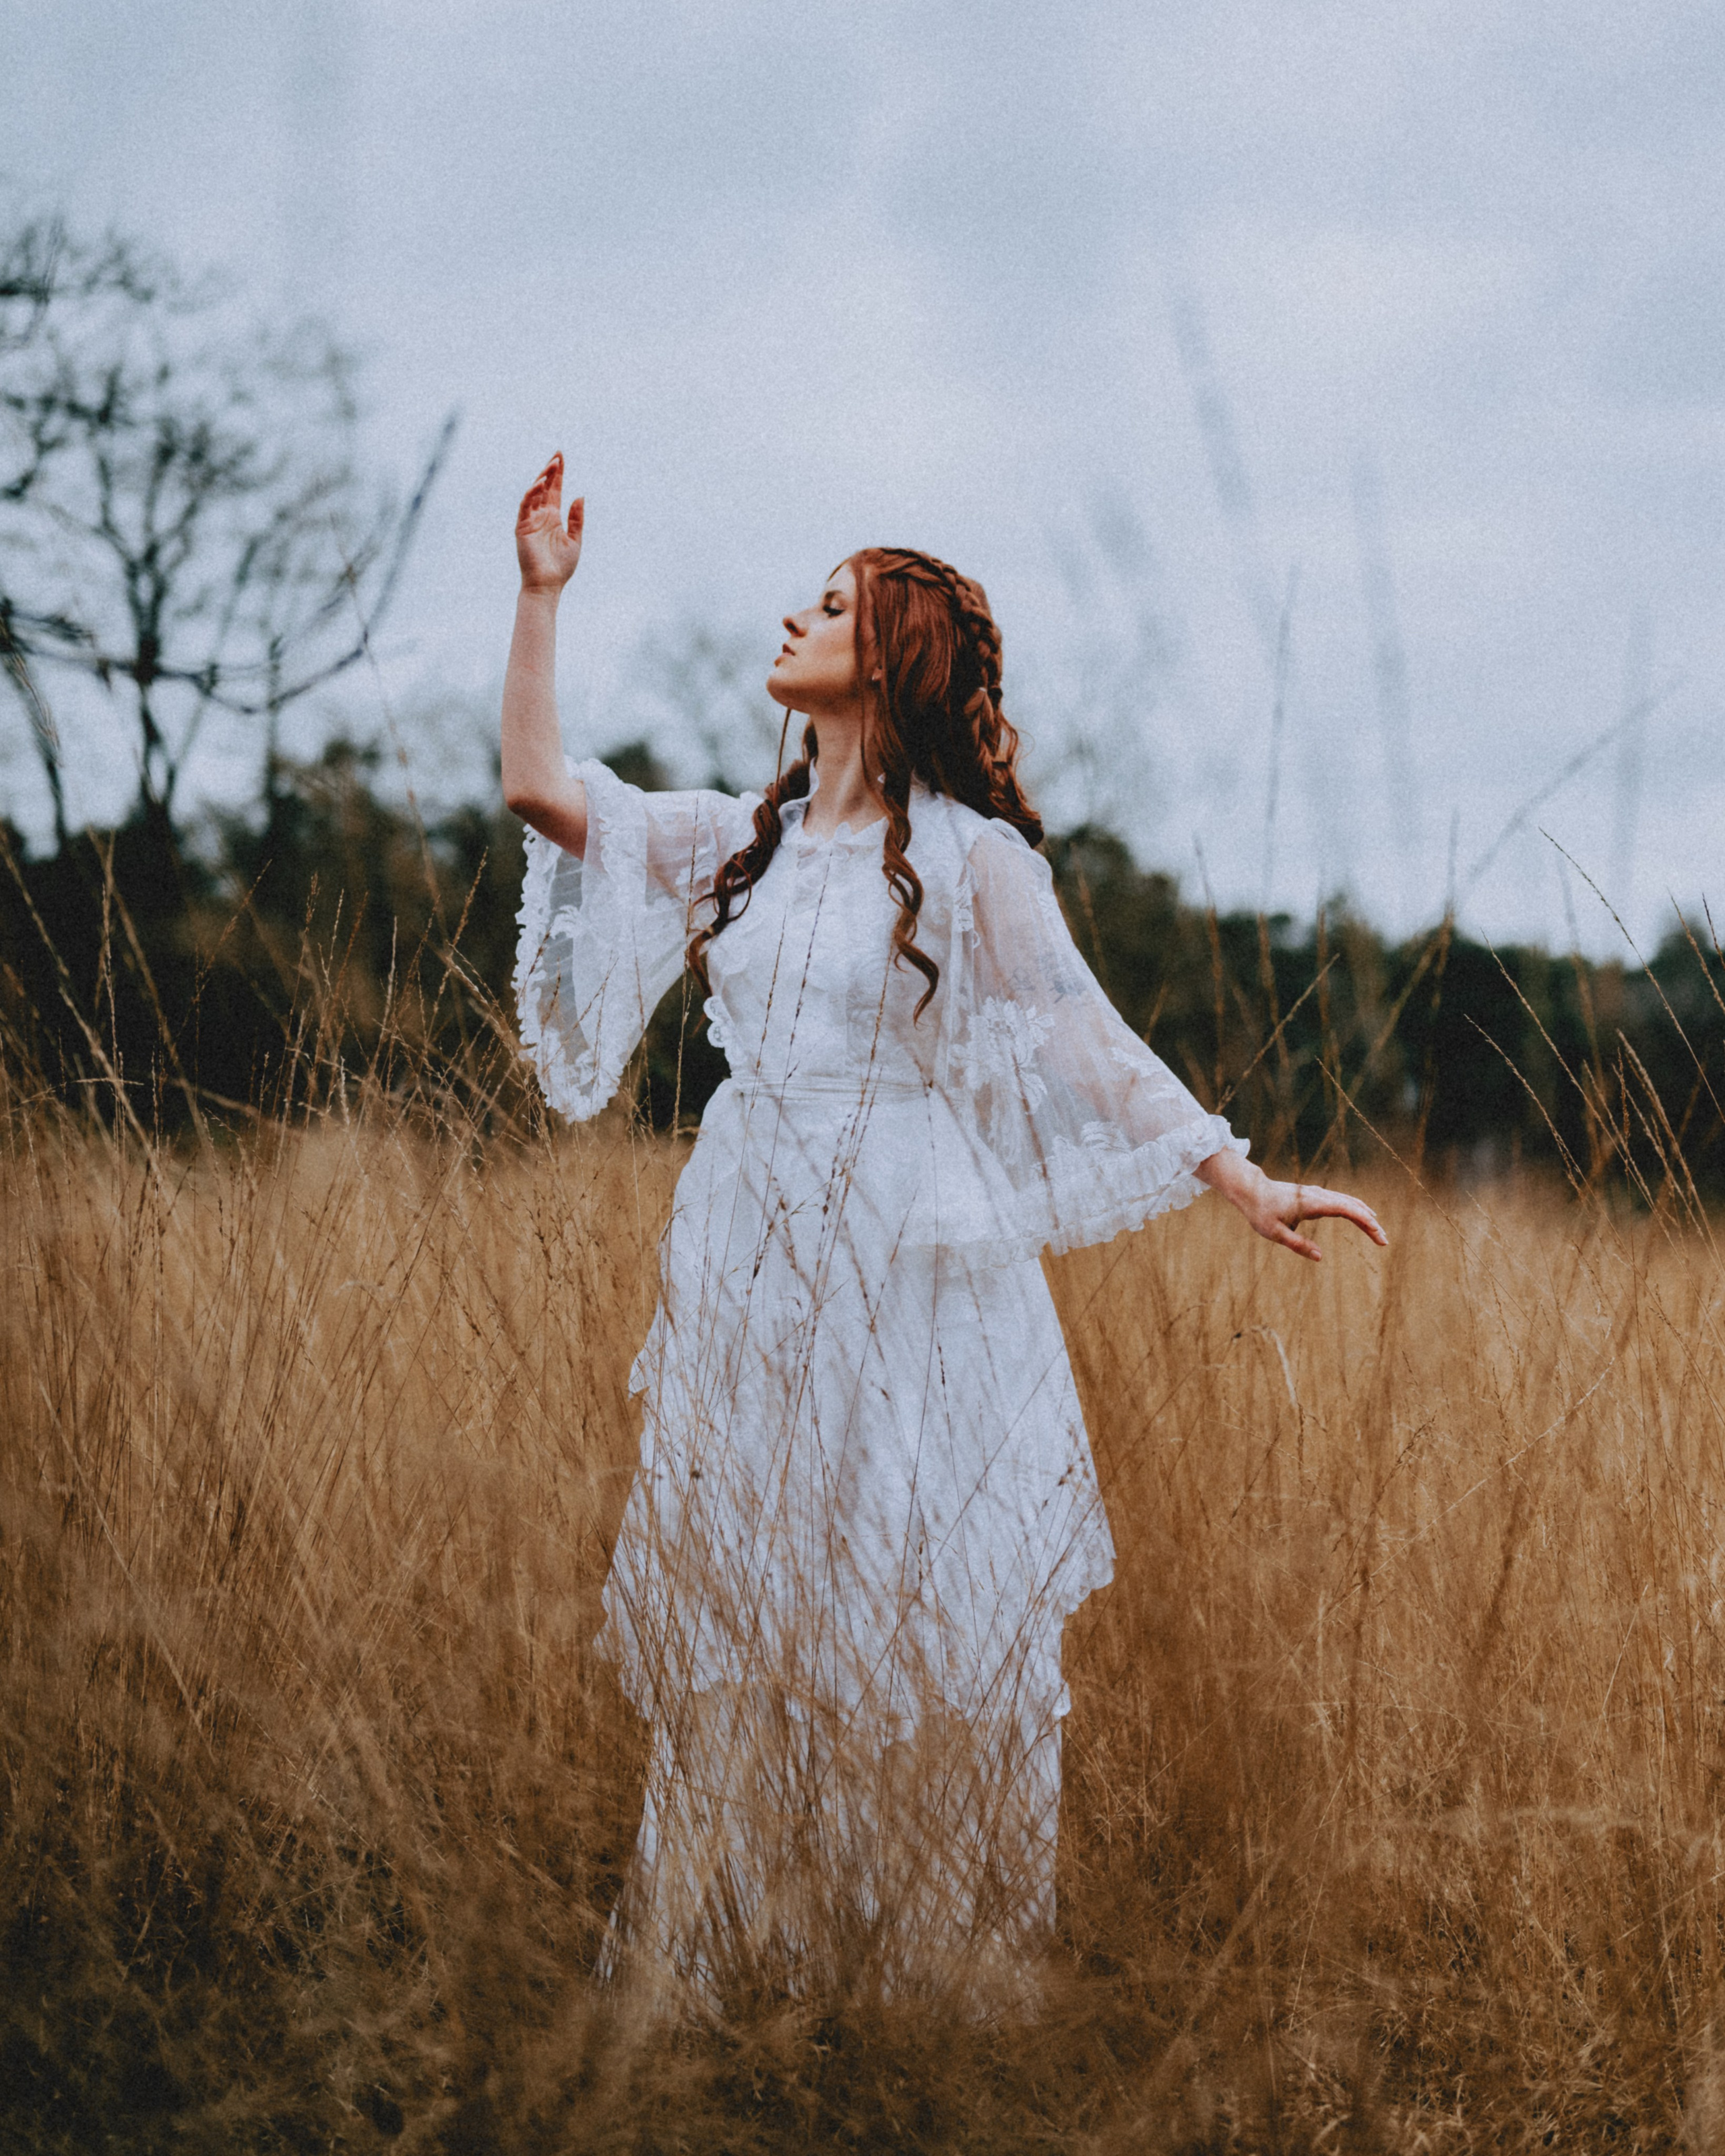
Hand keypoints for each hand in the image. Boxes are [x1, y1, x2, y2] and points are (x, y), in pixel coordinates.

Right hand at [516, 452, 583, 594]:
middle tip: (558, 455)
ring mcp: (530, 520)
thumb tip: (580, 496)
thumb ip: (576, 519)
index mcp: (553, 518)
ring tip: (553, 466)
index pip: (555, 490)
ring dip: (542, 478)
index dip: (558, 474)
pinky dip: (531, 494)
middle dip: (550, 470)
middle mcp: (541, 516)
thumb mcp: (575, 540)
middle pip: (544, 487)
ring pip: (534, 493)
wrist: (547, 584)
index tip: (561, 457)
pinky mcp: (522, 526)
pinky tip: (540, 484)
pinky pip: (525, 505)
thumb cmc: (561, 567)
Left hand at [1197, 1149, 1386, 1261]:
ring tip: (1378, 1231)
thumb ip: (1297, 1244)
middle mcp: (1318, 1195)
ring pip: (1348, 1201)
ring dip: (1365, 1215)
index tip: (1379, 1235)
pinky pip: (1341, 1200)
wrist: (1251, 1190)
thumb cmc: (1260, 1212)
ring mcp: (1317, 1193)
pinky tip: (1361, 1216)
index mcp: (1312, 1203)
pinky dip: (1355, 1208)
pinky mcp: (1314, 1195)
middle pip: (1353, 1206)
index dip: (1366, 1222)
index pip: (1347, 1210)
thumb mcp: (1274, 1233)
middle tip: (1384, 1241)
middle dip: (1371, 1222)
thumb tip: (1320, 1257)